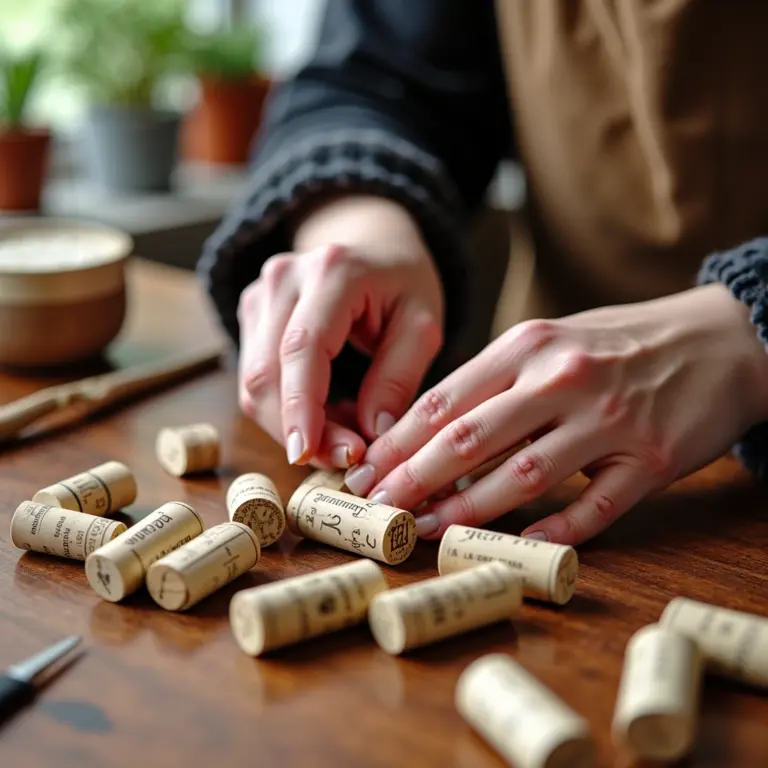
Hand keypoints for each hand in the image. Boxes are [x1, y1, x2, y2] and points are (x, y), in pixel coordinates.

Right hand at [237, 194, 443, 468]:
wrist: (372, 246)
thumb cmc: (402, 285)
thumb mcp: (422, 325)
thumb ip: (398, 378)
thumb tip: (371, 437)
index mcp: (332, 271)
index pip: (303, 348)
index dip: (301, 409)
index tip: (308, 457)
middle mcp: (283, 278)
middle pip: (267, 373)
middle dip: (299, 429)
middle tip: (345, 461)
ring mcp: (259, 295)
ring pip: (255, 383)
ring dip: (293, 425)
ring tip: (345, 436)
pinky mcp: (250, 316)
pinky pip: (257, 379)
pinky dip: (288, 410)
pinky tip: (326, 416)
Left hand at [345, 284, 767, 543]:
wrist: (721, 339)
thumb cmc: (620, 341)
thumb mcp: (552, 338)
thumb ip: (496, 377)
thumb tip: (433, 428)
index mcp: (530, 345)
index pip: (445, 400)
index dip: (398, 443)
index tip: (365, 473)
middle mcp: (563, 379)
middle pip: (469, 440)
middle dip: (413, 480)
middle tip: (376, 511)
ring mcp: (609, 421)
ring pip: (521, 477)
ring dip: (466, 512)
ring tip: (425, 532)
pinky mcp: (649, 460)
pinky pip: (592, 509)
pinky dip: (551, 535)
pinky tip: (516, 550)